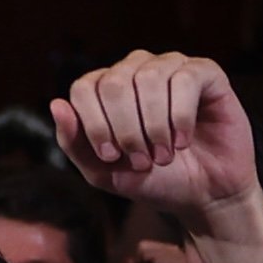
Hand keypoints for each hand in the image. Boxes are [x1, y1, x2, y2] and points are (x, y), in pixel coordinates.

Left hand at [54, 51, 259, 217]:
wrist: (204, 196)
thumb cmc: (155, 180)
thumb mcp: (105, 172)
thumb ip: (75, 143)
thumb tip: (57, 104)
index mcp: (107, 87)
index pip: (84, 88)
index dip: (96, 125)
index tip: (113, 157)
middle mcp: (137, 69)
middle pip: (114, 83)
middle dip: (126, 130)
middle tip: (143, 160)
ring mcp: (171, 67)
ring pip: (149, 78)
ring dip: (154, 126)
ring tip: (165, 155)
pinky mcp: (206, 74)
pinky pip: (184, 79)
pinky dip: (181, 116)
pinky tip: (183, 140)